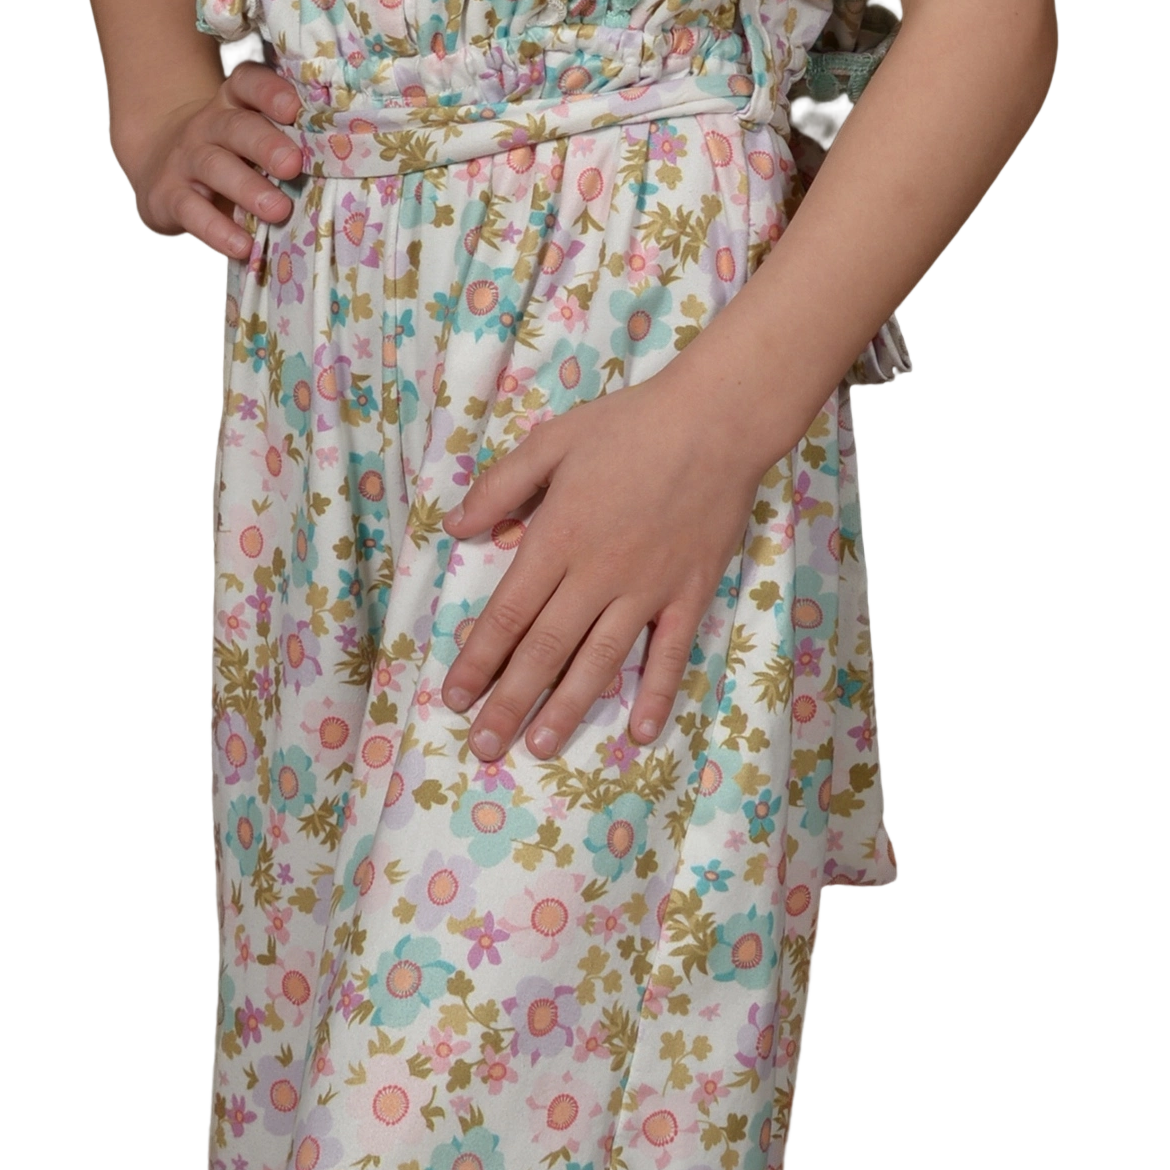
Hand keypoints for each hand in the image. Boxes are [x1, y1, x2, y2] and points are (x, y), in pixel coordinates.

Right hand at [116, 63, 302, 258]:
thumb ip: (285, 137)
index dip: (269, 91)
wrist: (159, 166)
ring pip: (215, 167)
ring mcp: (186, 159)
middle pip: (236, 128)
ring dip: (248, 189)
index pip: (247, 82)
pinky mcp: (168, 196)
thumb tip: (343, 158)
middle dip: (266, 145)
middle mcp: (208, 125)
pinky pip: (192, 211)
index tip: (294, 108)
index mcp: (233, 102)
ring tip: (279, 210)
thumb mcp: (249, 133)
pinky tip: (243, 246)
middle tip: (294, 164)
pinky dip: (218, 230)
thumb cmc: (228, 150)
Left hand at [437, 370, 769, 762]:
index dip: (479, 659)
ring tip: (541, 748)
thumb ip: (501, 486)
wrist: (715, 421)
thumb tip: (453, 527)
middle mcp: (598, 575)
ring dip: (568, 709)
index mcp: (559, 539)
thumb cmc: (629, 426)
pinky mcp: (690, 594)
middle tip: (484, 746)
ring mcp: (647, 590)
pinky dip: (656, 694)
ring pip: (600, 662)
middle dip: (511, 702)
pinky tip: (640, 732)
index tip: (454, 696)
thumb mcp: (553, 441)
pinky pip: (671, 654)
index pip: (509, 613)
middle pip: (546, 650)